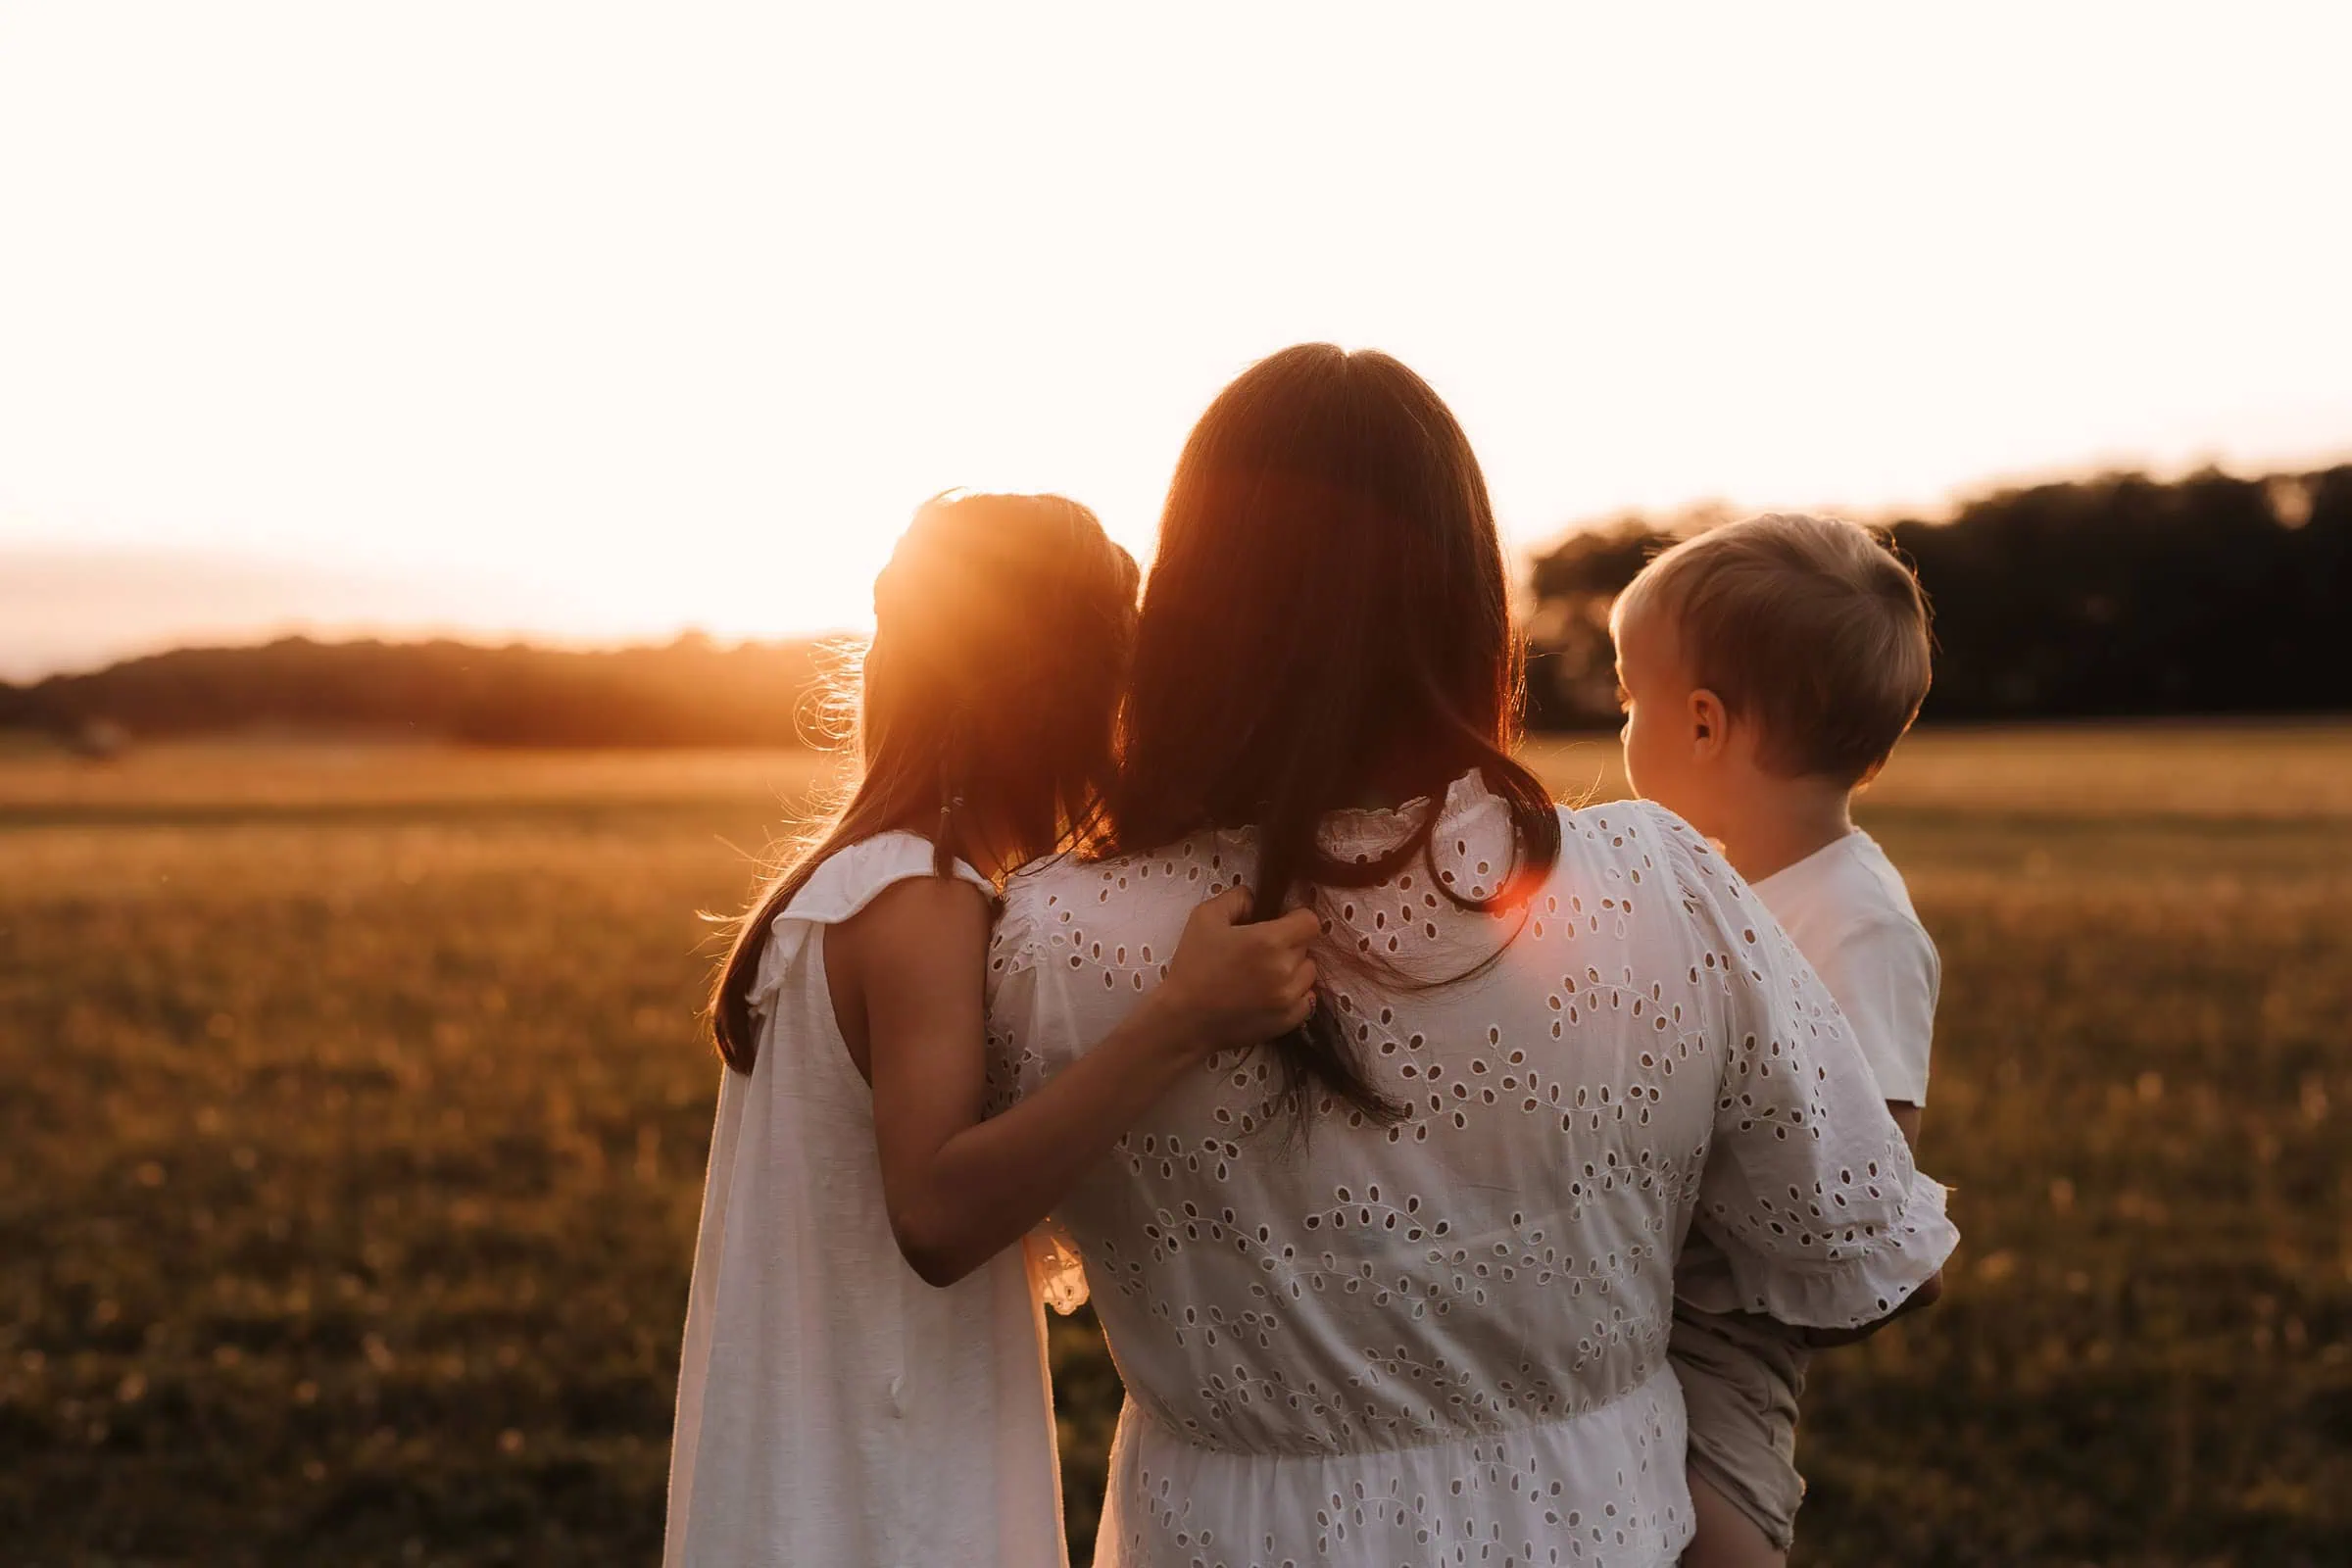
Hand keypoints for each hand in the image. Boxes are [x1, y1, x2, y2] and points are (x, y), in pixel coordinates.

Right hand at [1153, 885, 1320, 1052]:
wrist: (1184, 1020)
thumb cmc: (1192, 966)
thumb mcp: (1204, 918)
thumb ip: (1236, 899)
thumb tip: (1256, 900)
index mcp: (1269, 940)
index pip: (1310, 922)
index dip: (1297, 918)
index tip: (1280, 924)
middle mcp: (1286, 969)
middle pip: (1307, 946)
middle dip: (1290, 944)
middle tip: (1262, 951)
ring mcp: (1290, 998)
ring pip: (1309, 973)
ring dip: (1294, 969)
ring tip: (1267, 974)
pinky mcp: (1289, 1021)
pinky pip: (1307, 1000)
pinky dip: (1295, 994)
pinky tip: (1272, 993)